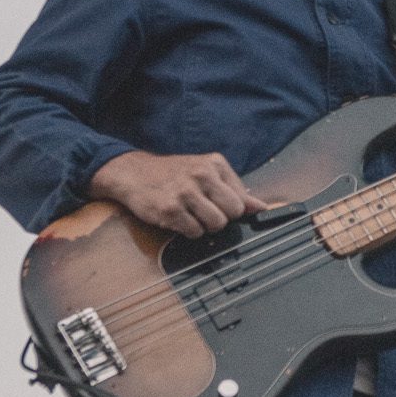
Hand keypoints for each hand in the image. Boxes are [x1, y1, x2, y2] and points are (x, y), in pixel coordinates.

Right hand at [90, 150, 265, 237]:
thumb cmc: (173, 174)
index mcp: (214, 164)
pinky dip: (188, 231)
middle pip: (233, 212)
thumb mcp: (206, 172)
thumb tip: (262, 207)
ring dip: (205, 226)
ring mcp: (185, 192)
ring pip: (216, 224)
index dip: (234, 210)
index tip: (223, 209)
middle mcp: (201, 175)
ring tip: (192, 215)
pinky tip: (178, 218)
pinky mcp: (170, 209)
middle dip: (222, 218)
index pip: (243, 199)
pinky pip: (194, 232)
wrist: (133, 173)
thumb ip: (235, 190)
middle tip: (205, 212)